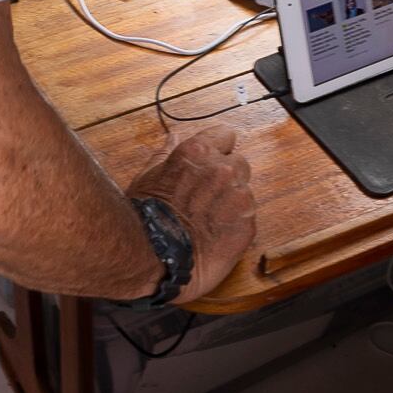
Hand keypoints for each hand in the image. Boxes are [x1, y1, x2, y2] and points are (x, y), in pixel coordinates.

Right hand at [132, 125, 259, 304]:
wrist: (153, 257)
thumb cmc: (145, 217)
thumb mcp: (148, 177)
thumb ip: (166, 154)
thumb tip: (174, 136)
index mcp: (198, 152)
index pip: (225, 135)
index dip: (217, 149)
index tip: (209, 163)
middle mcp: (224, 170)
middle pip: (239, 163)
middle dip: (226, 177)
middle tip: (206, 197)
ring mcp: (238, 198)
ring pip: (245, 192)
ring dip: (231, 203)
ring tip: (208, 221)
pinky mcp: (248, 226)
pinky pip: (247, 219)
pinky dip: (234, 226)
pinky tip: (214, 236)